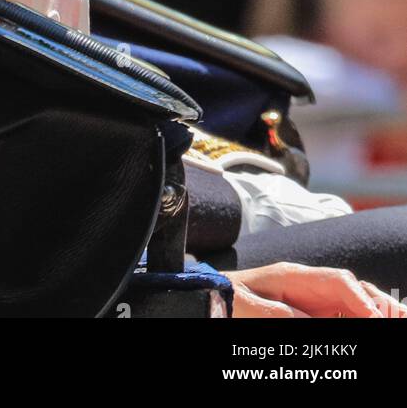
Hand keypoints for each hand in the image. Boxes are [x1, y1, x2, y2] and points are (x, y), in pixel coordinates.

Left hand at [228, 263, 406, 317]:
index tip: (374, 319)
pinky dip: (357, 317)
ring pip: (350, 302)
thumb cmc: (227, 298)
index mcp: (293, 275)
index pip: (337, 281)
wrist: (211, 296)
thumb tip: (307, 322)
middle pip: (351, 288)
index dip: (360, 300)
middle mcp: (307, 284)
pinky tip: (369, 323)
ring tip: (393, 319)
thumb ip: (278, 314)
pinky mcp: (307, 313)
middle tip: (397, 318)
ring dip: (371, 311)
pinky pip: (339, 313)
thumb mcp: (249, 307)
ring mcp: (309, 298)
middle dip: (376, 303)